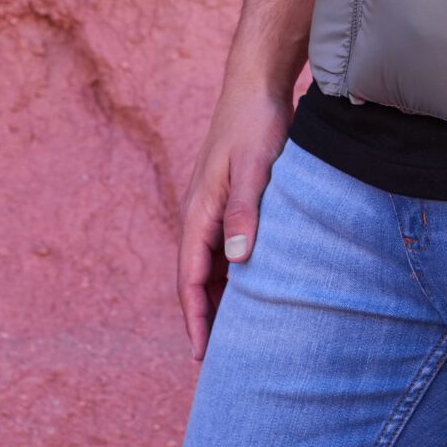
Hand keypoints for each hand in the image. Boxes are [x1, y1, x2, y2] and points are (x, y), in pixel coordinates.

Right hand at [176, 83, 294, 362]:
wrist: (256, 83)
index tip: (204, 356)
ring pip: (210, 266)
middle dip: (205, 319)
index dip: (196, 319)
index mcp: (198, 212)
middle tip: (222, 362)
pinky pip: (224, 248)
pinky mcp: (226, 199)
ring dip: (219, 300)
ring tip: (238, 337)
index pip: (189, 279)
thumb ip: (244, 211)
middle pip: (196, 280)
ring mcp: (210, 207)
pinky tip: (252, 290)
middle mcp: (198, 214)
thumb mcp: (255, 166)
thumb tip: (235, 261)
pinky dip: (232, 275)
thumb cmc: (257, 122)